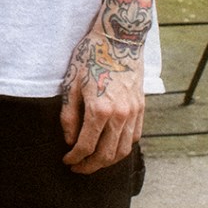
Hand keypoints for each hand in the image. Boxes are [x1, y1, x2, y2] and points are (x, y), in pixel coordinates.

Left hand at [60, 28, 146, 173]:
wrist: (119, 39)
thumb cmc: (91, 58)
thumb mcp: (71, 84)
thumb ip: (69, 117)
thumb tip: (70, 141)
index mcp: (99, 109)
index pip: (86, 146)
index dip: (74, 158)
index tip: (67, 160)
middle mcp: (120, 115)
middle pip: (106, 155)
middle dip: (90, 166)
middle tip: (77, 168)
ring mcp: (133, 112)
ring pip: (123, 150)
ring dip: (107, 161)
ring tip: (93, 162)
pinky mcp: (141, 108)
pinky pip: (134, 137)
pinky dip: (122, 148)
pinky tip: (110, 148)